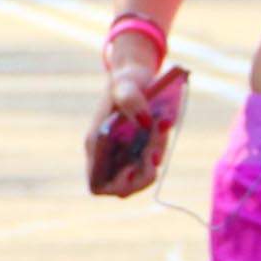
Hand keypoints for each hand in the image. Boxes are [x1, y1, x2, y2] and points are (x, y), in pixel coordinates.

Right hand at [86, 35, 174, 198]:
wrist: (135, 73)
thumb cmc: (126, 79)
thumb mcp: (127, 83)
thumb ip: (131, 100)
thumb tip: (146, 123)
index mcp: (96, 143)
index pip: (97, 185)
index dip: (116, 185)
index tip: (132, 167)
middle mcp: (107, 153)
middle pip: (123, 187)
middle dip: (143, 173)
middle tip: (154, 151)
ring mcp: (123, 153)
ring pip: (139, 176)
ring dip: (154, 158)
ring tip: (161, 129)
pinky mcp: (137, 149)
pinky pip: (149, 162)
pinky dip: (159, 149)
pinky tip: (163, 127)